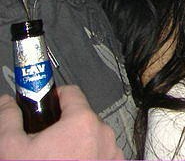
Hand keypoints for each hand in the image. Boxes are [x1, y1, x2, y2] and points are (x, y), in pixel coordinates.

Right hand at [0, 85, 122, 159]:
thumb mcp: (11, 149)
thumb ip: (9, 119)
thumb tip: (7, 104)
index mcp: (82, 122)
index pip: (70, 92)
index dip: (52, 97)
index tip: (41, 104)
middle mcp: (103, 134)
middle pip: (80, 117)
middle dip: (61, 126)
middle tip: (41, 142)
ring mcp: (112, 153)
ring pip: (91, 137)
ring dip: (75, 143)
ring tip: (53, 160)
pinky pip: (100, 154)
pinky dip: (86, 158)